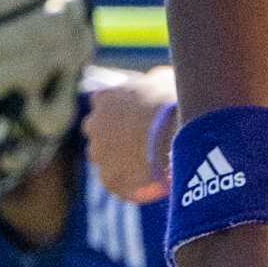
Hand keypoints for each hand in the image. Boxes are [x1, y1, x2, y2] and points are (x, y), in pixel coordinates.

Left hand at [84, 68, 175, 203]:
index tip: (132, 115)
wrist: (173, 134)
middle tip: (138, 140)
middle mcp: (94, 125)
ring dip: (119, 162)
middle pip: (98, 132)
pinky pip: (118, 184)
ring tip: (146, 166)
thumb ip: (151, 82)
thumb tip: (155, 82)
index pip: (102, 102)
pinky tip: (148, 187)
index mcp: (104, 98)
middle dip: (111, 136)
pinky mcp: (109, 179)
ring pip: (105, 160)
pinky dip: (131, 186)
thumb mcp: (163, 79)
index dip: (117, 109)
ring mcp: (99, 154)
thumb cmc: (172, 102)